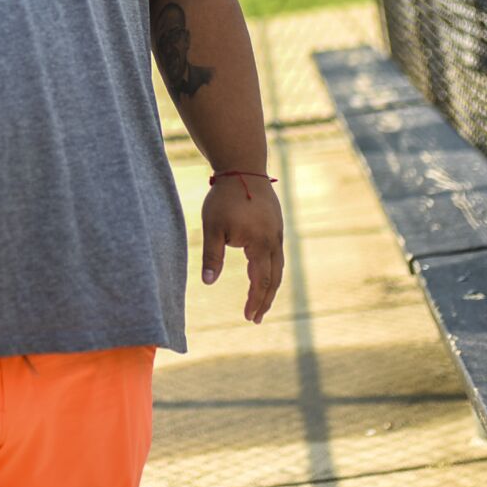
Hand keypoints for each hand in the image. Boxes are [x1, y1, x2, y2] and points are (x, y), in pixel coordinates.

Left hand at [201, 177, 284, 323]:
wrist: (242, 167)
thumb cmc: (224, 197)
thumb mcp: (213, 227)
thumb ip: (212, 256)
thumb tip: (208, 283)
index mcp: (260, 244)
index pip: (261, 281)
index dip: (256, 301)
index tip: (249, 317)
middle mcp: (274, 241)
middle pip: (274, 278)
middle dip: (265, 299)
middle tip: (256, 318)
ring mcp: (277, 232)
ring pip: (278, 266)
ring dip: (270, 286)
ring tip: (260, 301)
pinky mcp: (275, 224)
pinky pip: (276, 254)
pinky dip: (271, 269)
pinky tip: (261, 272)